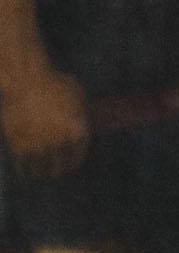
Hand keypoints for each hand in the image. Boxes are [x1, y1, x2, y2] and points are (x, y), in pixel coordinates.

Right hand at [0, 63, 86, 179]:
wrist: (25, 78)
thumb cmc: (53, 81)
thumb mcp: (77, 94)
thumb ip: (81, 110)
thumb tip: (86, 115)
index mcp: (78, 132)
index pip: (77, 157)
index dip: (72, 163)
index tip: (69, 166)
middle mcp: (60, 142)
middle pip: (58, 166)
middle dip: (57, 169)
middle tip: (54, 171)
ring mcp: (39, 144)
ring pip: (40, 168)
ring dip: (40, 172)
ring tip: (39, 174)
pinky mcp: (18, 143)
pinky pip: (22, 163)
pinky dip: (23, 169)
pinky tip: (23, 171)